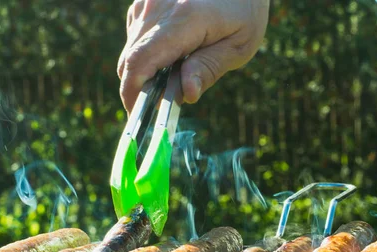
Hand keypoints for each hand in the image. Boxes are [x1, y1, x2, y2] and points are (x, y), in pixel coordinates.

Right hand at [117, 0, 269, 113]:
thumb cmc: (245, 9)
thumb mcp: (239, 45)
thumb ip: (209, 69)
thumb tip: (186, 95)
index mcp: (184, 18)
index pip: (140, 61)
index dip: (132, 93)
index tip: (138, 115)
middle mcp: (159, 5)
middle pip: (131, 58)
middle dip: (141, 87)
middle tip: (165, 102)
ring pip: (131, 47)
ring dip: (146, 68)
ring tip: (178, 69)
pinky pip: (136, 33)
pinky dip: (148, 50)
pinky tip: (174, 50)